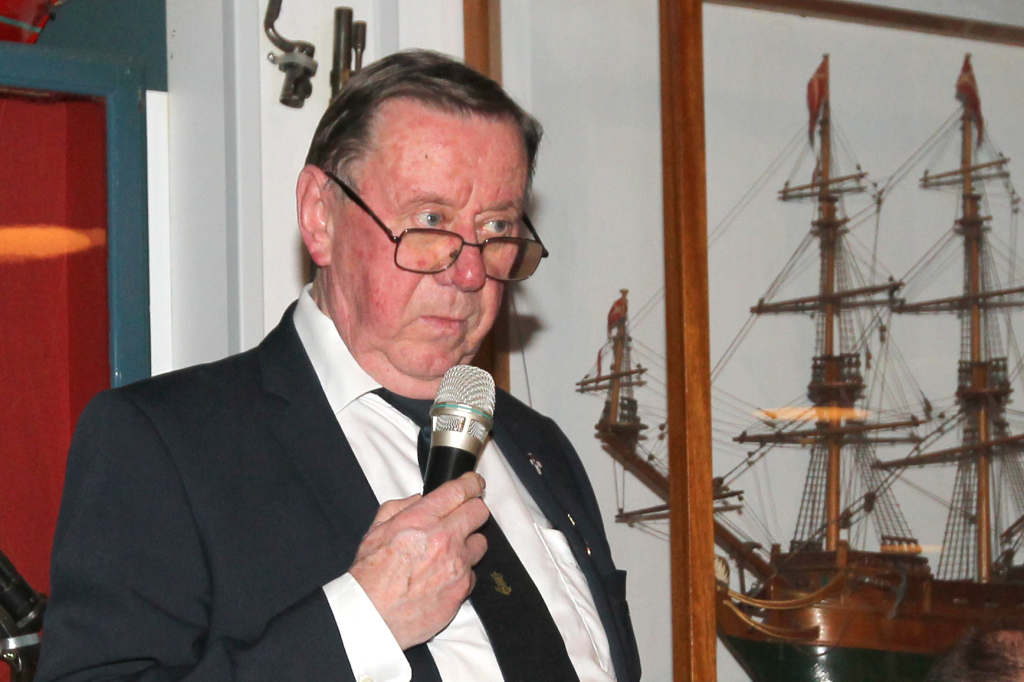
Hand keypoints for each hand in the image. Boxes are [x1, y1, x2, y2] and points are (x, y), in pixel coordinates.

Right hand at [349, 472, 489, 648]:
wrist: (372, 616)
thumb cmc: (370, 575)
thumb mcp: (376, 530)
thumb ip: (400, 507)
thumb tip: (420, 498)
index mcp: (422, 518)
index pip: (460, 490)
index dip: (471, 483)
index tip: (474, 483)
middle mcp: (444, 537)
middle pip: (479, 511)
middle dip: (473, 510)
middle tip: (464, 516)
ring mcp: (457, 563)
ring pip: (481, 542)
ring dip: (469, 543)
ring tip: (451, 552)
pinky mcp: (463, 587)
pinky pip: (473, 573)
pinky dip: (462, 573)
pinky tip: (444, 577)